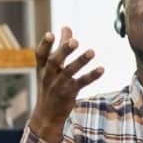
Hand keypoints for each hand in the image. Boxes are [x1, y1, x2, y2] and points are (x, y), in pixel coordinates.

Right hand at [28, 26, 103, 142]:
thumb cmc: (50, 84)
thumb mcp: (52, 67)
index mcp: (42, 68)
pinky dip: (91, 76)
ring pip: (69, 73)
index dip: (45, 44)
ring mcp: (58, 86)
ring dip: (80, 62)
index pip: (41, 55)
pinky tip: (101, 69)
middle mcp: (48, 76)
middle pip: (54, 62)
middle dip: (64, 51)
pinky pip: (81, 83)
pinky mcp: (69, 93)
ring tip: (92, 52)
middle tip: (75, 41)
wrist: (47, 114)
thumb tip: (66, 27)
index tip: (50, 34)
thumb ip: (60, 46)